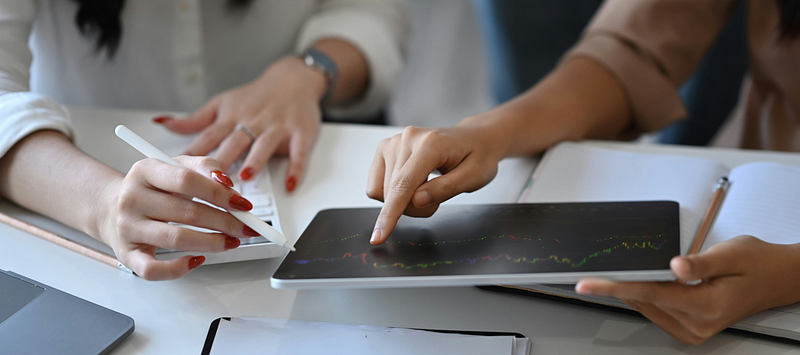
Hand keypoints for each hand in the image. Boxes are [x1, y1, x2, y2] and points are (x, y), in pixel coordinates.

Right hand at [98, 156, 261, 279]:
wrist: (110, 208)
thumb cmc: (152, 188)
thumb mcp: (175, 166)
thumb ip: (204, 167)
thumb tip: (228, 185)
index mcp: (145, 171)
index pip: (187, 180)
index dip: (219, 193)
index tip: (243, 204)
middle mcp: (132, 199)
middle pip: (187, 212)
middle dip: (225, 222)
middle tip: (246, 228)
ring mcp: (127, 228)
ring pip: (176, 239)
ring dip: (211, 243)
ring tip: (232, 241)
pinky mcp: (127, 254)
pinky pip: (153, 269)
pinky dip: (178, 269)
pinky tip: (198, 259)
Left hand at [154, 57, 326, 191]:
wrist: (293, 79)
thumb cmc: (256, 96)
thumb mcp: (222, 103)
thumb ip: (194, 120)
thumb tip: (163, 123)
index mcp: (231, 117)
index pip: (208, 138)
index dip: (193, 155)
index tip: (180, 173)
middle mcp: (252, 122)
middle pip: (234, 143)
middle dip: (221, 162)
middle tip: (210, 183)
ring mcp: (277, 128)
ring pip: (264, 145)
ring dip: (256, 161)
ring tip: (247, 177)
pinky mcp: (300, 133)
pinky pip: (298, 153)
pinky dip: (295, 169)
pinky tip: (289, 184)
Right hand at [366, 122, 507, 243]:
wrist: (476, 138)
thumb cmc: (477, 156)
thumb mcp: (474, 177)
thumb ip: (446, 189)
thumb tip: (417, 201)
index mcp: (430, 143)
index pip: (403, 184)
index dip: (390, 213)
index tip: (379, 236)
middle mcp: (407, 139)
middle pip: (393, 192)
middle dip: (412, 207)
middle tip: (436, 198)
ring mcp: (394, 142)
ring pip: (383, 191)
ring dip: (403, 201)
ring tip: (427, 188)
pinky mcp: (385, 148)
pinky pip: (376, 185)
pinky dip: (393, 194)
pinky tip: (413, 184)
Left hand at [575, 235, 799, 343]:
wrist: (779, 278)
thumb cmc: (758, 262)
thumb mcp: (732, 253)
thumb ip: (700, 262)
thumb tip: (674, 266)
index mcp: (708, 305)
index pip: (650, 293)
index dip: (615, 286)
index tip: (588, 284)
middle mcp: (699, 324)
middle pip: (645, 302)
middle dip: (618, 286)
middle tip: (593, 271)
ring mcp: (696, 330)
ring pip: (649, 308)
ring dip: (630, 292)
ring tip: (612, 275)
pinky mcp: (693, 329)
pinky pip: (658, 312)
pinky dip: (645, 298)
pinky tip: (638, 283)